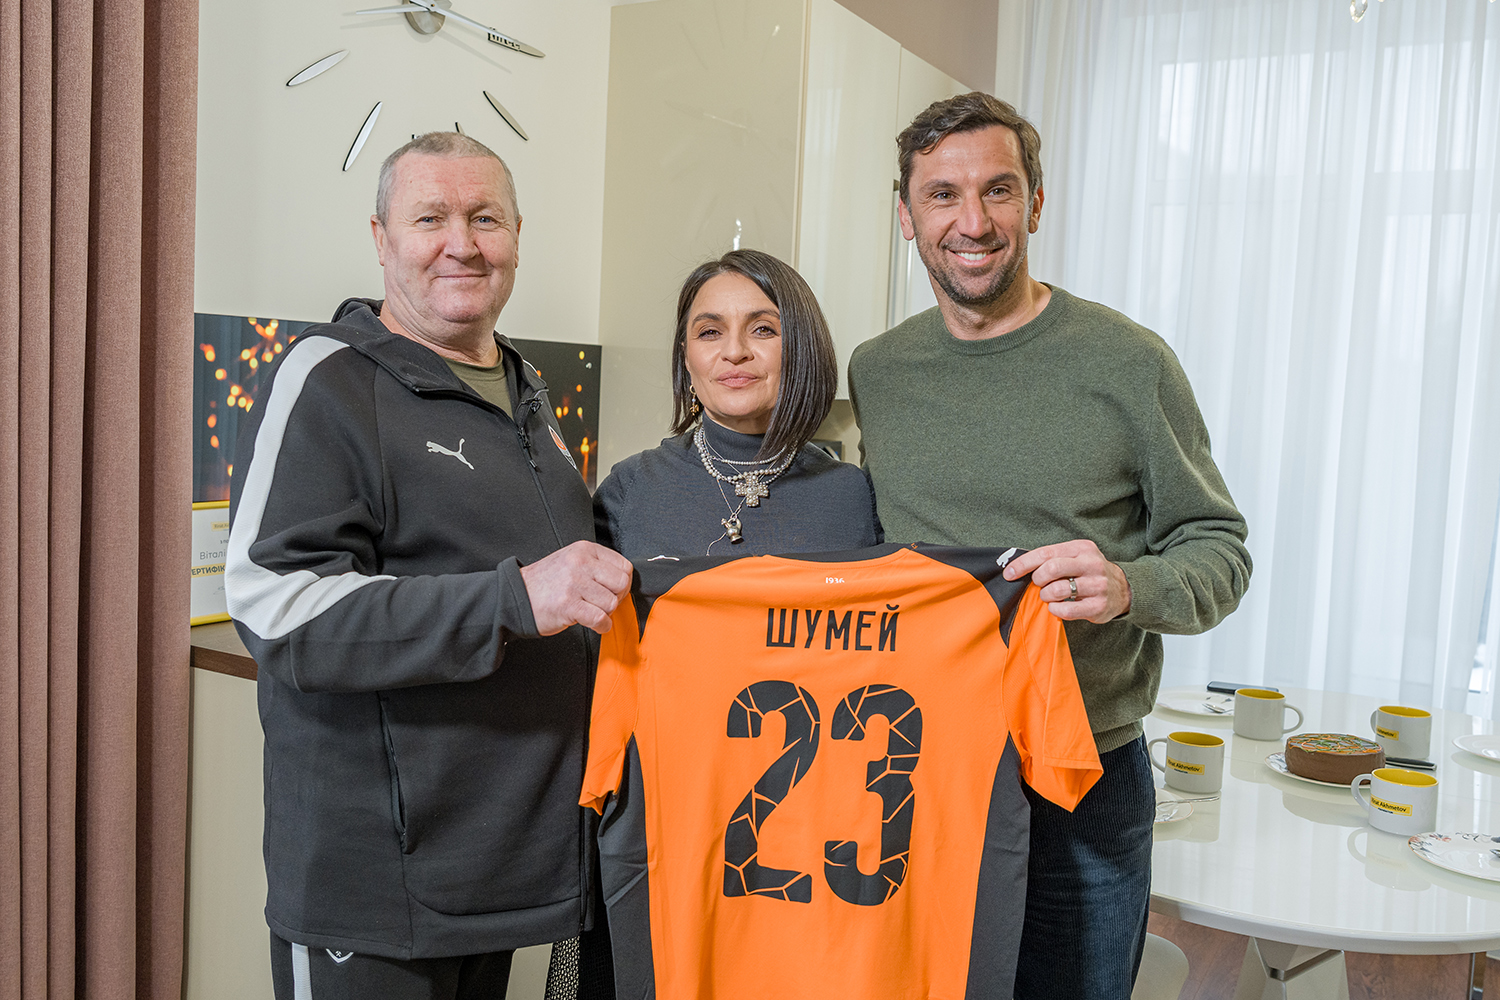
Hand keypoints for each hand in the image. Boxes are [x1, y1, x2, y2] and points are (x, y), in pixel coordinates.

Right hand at [519, 541, 632, 635]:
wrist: (517, 597)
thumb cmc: (546, 583)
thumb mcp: (572, 561)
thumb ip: (596, 566)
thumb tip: (624, 582)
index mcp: (584, 550)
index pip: (624, 566)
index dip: (622, 583)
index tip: (613, 591)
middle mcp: (580, 563)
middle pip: (621, 583)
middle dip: (617, 598)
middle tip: (603, 603)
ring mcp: (574, 584)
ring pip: (612, 603)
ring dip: (605, 613)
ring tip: (591, 611)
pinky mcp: (568, 605)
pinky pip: (600, 618)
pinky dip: (602, 626)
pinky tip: (594, 624)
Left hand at [1002, 539, 1130, 623]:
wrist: (1124, 590)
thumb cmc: (1089, 572)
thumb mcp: (1076, 557)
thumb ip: (1052, 559)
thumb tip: (1016, 567)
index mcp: (1082, 548)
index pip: (1046, 553)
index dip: (1023, 564)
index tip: (1008, 573)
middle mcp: (1091, 564)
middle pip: (1052, 568)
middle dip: (1038, 579)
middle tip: (1039, 585)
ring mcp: (1097, 585)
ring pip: (1058, 590)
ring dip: (1046, 596)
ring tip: (1049, 596)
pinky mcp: (1098, 606)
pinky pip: (1066, 610)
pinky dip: (1055, 610)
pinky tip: (1057, 607)